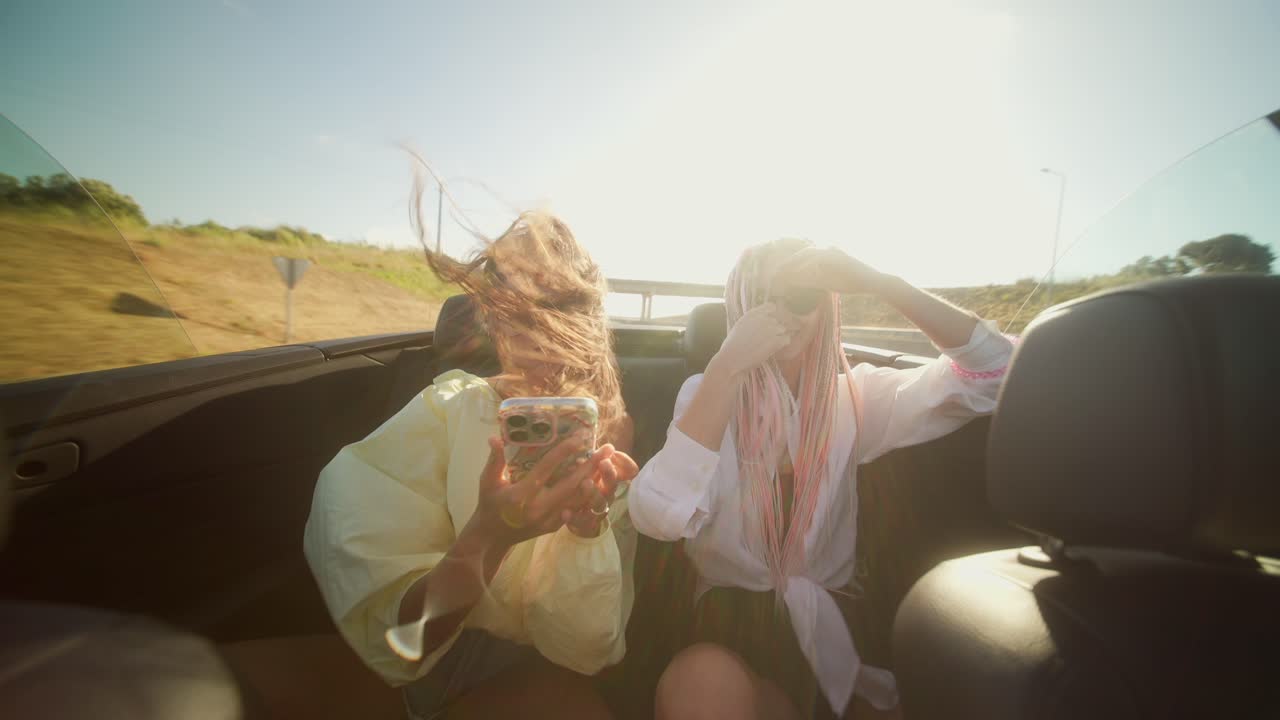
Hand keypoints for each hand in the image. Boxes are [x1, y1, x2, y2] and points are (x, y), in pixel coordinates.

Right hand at [470, 434, 614, 546]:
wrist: (492, 537)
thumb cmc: (489, 504)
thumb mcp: (487, 481)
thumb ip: (495, 460)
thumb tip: (495, 438)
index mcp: (522, 494)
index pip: (546, 468)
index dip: (564, 452)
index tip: (580, 437)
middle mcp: (538, 507)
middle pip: (571, 484)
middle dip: (591, 465)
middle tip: (607, 448)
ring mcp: (548, 519)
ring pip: (577, 499)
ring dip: (595, 480)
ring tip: (608, 463)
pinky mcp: (553, 526)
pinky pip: (575, 511)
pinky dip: (588, 498)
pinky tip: (600, 484)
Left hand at [566, 449, 638, 536]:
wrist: (578, 518)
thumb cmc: (584, 489)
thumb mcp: (588, 471)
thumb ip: (591, 459)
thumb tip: (588, 440)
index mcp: (609, 479)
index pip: (628, 471)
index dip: (625, 462)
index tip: (613, 452)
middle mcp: (608, 494)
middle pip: (613, 484)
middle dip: (609, 474)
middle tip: (604, 463)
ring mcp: (599, 510)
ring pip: (600, 503)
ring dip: (593, 493)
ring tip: (585, 483)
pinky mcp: (587, 524)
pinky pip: (582, 522)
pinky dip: (574, 517)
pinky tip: (565, 512)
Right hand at [706, 302, 790, 377]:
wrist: (731, 359)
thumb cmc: (732, 346)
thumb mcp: (739, 326)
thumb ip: (752, 321)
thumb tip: (762, 322)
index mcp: (752, 314)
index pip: (771, 306)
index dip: (772, 315)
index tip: (770, 324)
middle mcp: (762, 318)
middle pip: (777, 320)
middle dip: (774, 329)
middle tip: (766, 340)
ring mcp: (770, 329)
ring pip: (782, 329)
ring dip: (778, 337)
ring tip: (768, 346)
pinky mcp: (775, 340)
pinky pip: (786, 339)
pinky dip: (782, 344)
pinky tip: (773, 349)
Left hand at [773, 247, 887, 295]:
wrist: (873, 282)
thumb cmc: (851, 282)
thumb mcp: (825, 282)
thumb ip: (809, 280)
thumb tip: (790, 282)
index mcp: (823, 253)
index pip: (801, 255)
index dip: (786, 263)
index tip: (773, 272)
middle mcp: (826, 248)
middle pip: (801, 251)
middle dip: (786, 261)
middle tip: (772, 271)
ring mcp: (832, 250)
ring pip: (807, 253)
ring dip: (793, 262)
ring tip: (780, 271)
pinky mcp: (838, 255)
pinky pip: (818, 258)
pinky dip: (806, 264)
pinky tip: (798, 272)